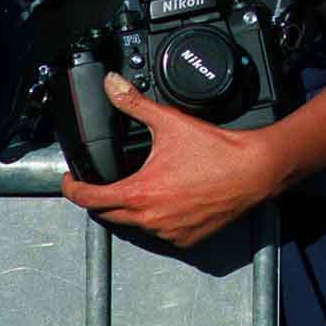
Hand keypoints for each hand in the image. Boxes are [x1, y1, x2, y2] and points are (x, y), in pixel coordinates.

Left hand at [61, 73, 289, 247]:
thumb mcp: (170, 122)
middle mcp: (149, 219)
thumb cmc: (216, 151)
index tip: (70, 181)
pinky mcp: (186, 241)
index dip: (72, 189)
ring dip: (132, 209)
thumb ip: (135, 103)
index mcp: (139, 193)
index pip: (89, 199)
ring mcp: (167, 233)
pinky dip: (159, 219)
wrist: (254, 171)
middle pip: (108, 215)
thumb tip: (112, 85)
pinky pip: (160, 233)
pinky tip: (170, 200)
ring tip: (144, 187)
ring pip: (135, 225)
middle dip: (101, 198)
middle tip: (104, 182)